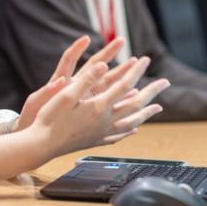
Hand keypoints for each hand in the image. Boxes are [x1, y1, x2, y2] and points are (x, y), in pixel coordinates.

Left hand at [14, 36, 134, 132]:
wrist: (36, 135)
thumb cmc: (33, 118)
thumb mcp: (35, 104)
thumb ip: (46, 92)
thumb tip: (58, 81)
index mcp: (61, 83)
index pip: (69, 61)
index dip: (76, 49)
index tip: (86, 38)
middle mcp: (74, 86)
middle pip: (93, 66)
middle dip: (108, 52)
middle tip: (121, 40)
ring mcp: (83, 96)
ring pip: (104, 80)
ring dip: (119, 72)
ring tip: (134, 62)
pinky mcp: (88, 107)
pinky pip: (107, 98)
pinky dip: (119, 95)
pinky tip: (132, 92)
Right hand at [30, 55, 169, 155]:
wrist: (41, 145)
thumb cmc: (50, 118)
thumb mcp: (66, 95)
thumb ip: (86, 80)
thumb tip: (103, 65)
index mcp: (98, 107)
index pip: (124, 86)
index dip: (136, 71)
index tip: (145, 59)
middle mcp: (104, 121)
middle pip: (135, 105)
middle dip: (151, 92)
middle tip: (165, 82)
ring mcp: (102, 132)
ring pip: (132, 122)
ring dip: (146, 112)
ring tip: (158, 106)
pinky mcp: (96, 141)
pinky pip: (120, 134)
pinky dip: (130, 130)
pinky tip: (135, 130)